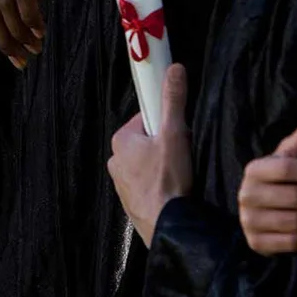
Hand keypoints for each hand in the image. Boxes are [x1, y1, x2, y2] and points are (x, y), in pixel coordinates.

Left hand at [107, 64, 191, 246]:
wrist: (169, 228)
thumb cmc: (168, 179)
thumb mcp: (174, 134)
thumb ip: (173, 100)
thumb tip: (174, 69)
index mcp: (120, 140)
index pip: (145, 119)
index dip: (165, 124)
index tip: (177, 135)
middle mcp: (116, 161)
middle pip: (147, 142)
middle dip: (165, 147)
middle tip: (180, 158)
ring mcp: (122, 184)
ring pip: (147, 165)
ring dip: (163, 167)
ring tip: (178, 177)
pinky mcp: (132, 203)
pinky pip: (148, 185)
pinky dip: (160, 186)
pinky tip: (173, 192)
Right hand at [238, 119, 296, 255]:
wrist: (260, 215)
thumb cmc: (278, 183)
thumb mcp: (284, 161)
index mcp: (253, 170)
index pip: (286, 167)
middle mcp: (246, 194)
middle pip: (293, 196)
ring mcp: (248, 219)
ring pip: (294, 221)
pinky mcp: (254, 242)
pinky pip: (289, 242)